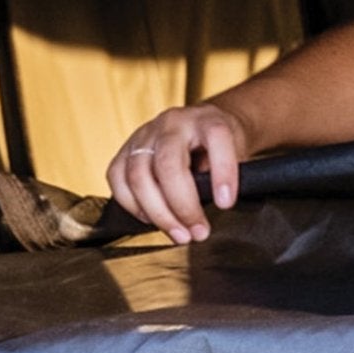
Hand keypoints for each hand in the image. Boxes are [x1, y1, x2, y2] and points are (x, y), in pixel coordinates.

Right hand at [106, 101, 247, 243]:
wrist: (199, 125)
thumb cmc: (217, 143)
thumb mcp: (236, 150)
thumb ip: (227, 173)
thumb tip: (216, 204)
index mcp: (206, 118)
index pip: (216, 136)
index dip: (223, 171)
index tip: (226, 203)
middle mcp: (173, 122)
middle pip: (168, 164)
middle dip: (183, 206)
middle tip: (198, 232)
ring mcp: (145, 134)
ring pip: (138, 176)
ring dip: (158, 214)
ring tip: (179, 234)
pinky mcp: (125, 150)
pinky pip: (118, 180)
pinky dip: (133, 206)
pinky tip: (152, 218)